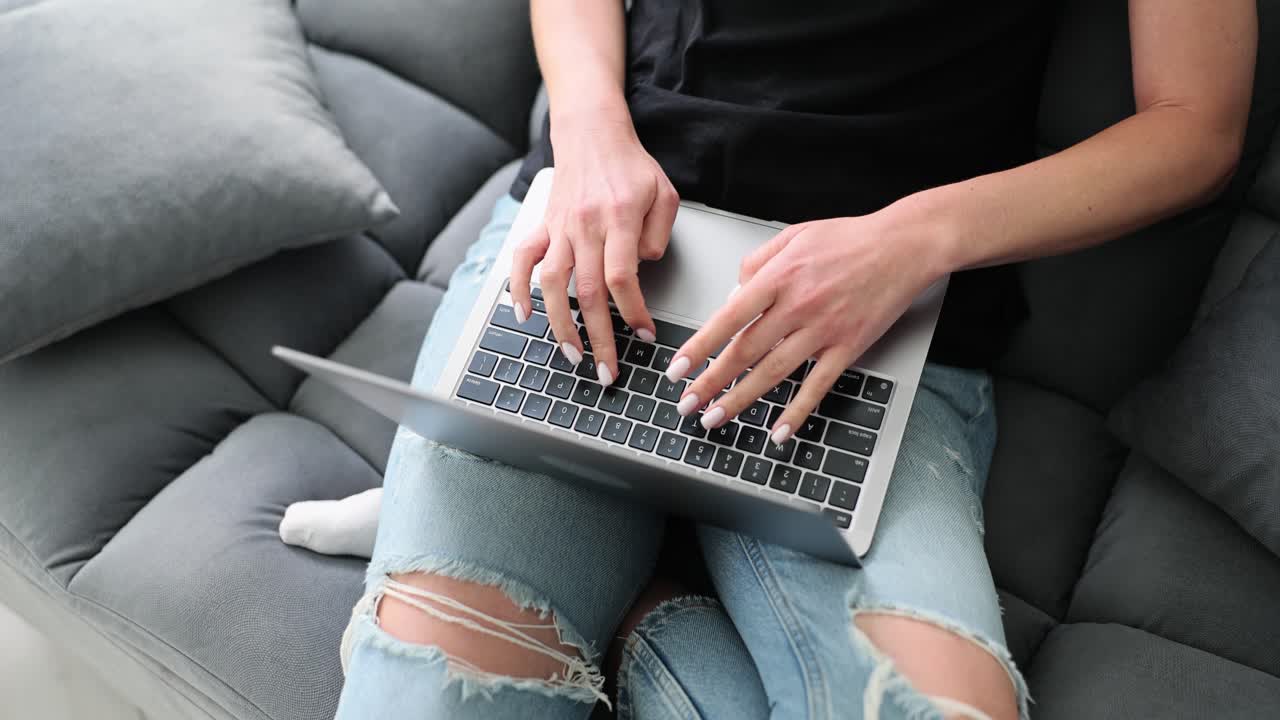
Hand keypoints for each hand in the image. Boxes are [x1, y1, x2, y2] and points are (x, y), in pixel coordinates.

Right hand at [509, 117, 679, 385]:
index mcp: (618, 218)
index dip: (633, 312)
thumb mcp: (664, 194)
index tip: (644, 336)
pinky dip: (518, 290)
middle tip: (606, 370)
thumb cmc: (630, 166)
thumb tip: (641, 269)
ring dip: (561, 324)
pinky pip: (523, 260)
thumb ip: (658, 234)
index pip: (622, 276)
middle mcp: (585, 226)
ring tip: (572, 354)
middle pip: (588, 291)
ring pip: (553, 284)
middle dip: (599, 337)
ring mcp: (559, 228)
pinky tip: (524, 316)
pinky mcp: (543, 227)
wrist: (591, 133)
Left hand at [664, 209, 948, 443]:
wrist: (903, 246)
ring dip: (740, 400)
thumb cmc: (849, 238)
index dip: (699, 348)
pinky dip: (796, 412)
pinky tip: (778, 432)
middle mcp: (798, 306)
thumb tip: (732, 295)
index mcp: (779, 277)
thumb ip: (756, 262)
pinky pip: (817, 386)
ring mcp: (824, 330)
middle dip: (710, 383)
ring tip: (714, 418)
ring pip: (773, 373)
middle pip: (744, 352)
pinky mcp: (848, 347)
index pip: (728, 318)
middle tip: (686, 404)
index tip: (677, 370)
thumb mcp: (793, 235)